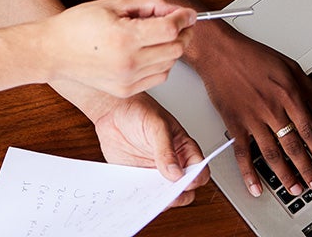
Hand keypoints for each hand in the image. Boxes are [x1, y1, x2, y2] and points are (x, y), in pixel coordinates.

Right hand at [44, 0, 194, 97]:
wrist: (52, 51)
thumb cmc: (77, 25)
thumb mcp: (112, 4)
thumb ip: (146, 3)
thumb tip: (171, 7)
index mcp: (125, 37)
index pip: (170, 29)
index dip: (184, 18)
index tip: (188, 13)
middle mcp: (128, 62)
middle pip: (176, 48)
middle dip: (183, 32)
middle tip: (178, 21)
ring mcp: (128, 80)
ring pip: (170, 64)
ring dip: (172, 48)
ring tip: (157, 35)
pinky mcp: (125, 91)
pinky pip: (158, 77)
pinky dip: (162, 63)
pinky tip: (150, 51)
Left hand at [87, 93, 209, 207]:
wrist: (111, 112)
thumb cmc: (138, 111)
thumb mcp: (156, 125)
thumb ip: (166, 149)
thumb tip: (176, 172)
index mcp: (184, 149)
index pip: (200, 170)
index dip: (196, 178)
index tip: (184, 181)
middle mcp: (173, 164)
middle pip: (185, 189)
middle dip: (178, 195)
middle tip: (166, 192)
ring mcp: (156, 173)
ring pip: (165, 196)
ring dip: (159, 200)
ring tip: (149, 195)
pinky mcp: (139, 179)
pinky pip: (145, 195)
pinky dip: (142, 199)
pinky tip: (135, 194)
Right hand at [190, 23, 311, 197]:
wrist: (220, 52)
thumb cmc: (252, 56)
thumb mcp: (290, 66)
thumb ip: (311, 91)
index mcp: (288, 95)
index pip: (309, 131)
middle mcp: (272, 109)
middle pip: (293, 147)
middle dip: (308, 170)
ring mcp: (252, 119)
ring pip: (272, 154)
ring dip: (286, 176)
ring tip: (295, 190)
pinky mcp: (234, 123)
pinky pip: (243, 153)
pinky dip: (249, 173)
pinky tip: (256, 187)